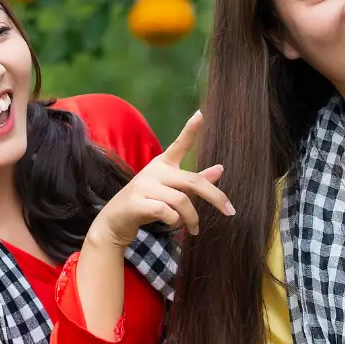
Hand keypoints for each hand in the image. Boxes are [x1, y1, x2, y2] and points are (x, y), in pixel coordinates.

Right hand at [87, 111, 231, 248]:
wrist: (114, 223)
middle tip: (230, 211)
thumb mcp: (171, 191)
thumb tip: (220, 169)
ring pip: (181, 200)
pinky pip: (166, 212)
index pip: (179, 145)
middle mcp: (153, 171)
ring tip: (194, 228)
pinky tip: (173, 225)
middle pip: (193, 181)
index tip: (201, 114)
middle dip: (215, 197)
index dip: (190, 130)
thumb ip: (194, 182)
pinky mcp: (136, 203)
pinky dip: (175, 222)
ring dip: (192, 218)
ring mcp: (143, 186)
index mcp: (162, 165)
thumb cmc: (147, 205)